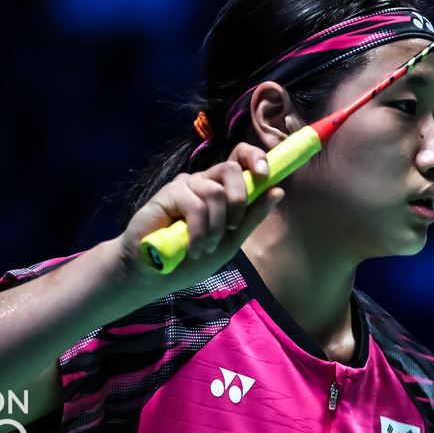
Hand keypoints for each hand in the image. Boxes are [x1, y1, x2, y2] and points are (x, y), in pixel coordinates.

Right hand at [118, 143, 283, 289]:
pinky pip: (196, 204)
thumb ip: (252, 217)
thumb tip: (278, 190)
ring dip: (216, 226)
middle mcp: (205, 181)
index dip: (255, 158)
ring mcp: (186, 185)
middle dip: (239, 200)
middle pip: (231, 168)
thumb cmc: (191, 257)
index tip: (265, 175)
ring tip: (206, 247)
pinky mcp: (169, 193)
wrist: (155, 274)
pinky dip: (200, 231)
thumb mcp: (230, 241)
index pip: (240, 158)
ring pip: (216, 191)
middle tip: (231, 228)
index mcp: (222, 188)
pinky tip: (193, 247)